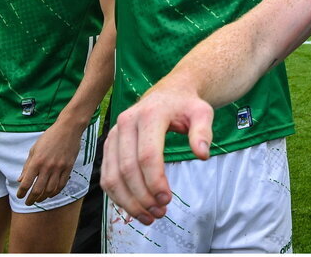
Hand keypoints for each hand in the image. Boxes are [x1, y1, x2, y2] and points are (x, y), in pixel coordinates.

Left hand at [16, 119, 83, 205]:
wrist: (68, 128)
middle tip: (28, 203)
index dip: (21, 193)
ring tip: (39, 199)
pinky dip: (55, 192)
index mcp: (36, 161)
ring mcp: (59, 168)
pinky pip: (61, 184)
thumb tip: (20, 180)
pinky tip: (51, 193)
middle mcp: (47, 167)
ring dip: (43, 198)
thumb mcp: (34, 149)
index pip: (26, 183)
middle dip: (31, 199)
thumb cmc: (49, 136)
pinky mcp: (68, 168)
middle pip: (38, 190)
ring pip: (50, 190)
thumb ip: (27, 165)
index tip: (20, 196)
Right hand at [101, 86, 214, 225]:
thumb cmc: (186, 105)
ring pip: (112, 176)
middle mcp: (126, 122)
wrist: (168, 94)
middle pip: (128, 169)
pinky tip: (134, 208)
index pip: (147, 155)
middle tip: (160, 213)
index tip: (168, 199)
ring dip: (128, 202)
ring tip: (148, 216)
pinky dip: (118, 196)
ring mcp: (114, 133)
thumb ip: (203, 132)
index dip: (155, 181)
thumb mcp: (202, 112)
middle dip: (142, 196)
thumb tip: (203, 154)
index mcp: (150, 114)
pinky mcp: (108, 144)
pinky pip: (106, 176)